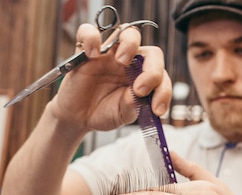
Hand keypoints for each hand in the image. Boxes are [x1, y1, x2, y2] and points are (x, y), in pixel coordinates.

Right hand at [49, 23, 171, 133]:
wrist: (78, 118)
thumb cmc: (103, 112)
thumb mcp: (123, 114)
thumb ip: (133, 104)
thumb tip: (141, 95)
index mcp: (142, 77)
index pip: (161, 75)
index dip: (163, 91)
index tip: (156, 109)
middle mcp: (130, 63)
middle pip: (151, 52)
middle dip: (153, 69)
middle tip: (140, 89)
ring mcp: (109, 54)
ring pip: (127, 32)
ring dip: (130, 44)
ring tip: (121, 61)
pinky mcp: (86, 51)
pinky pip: (88, 31)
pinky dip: (91, 37)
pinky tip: (92, 55)